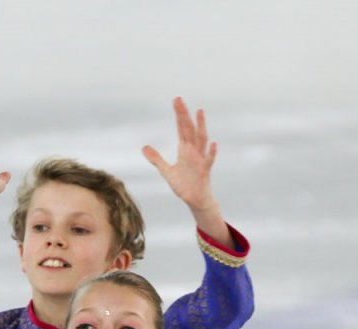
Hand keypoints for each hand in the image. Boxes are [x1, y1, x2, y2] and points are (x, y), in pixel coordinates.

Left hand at [142, 97, 219, 220]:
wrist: (196, 200)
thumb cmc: (184, 185)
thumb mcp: (167, 171)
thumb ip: (157, 159)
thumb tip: (144, 148)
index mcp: (185, 149)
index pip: (181, 128)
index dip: (179, 114)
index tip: (176, 100)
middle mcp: (193, 151)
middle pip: (189, 129)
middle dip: (184, 115)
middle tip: (179, 100)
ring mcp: (200, 160)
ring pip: (201, 140)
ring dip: (201, 126)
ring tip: (199, 112)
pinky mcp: (204, 171)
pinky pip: (209, 161)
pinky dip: (211, 153)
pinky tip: (213, 144)